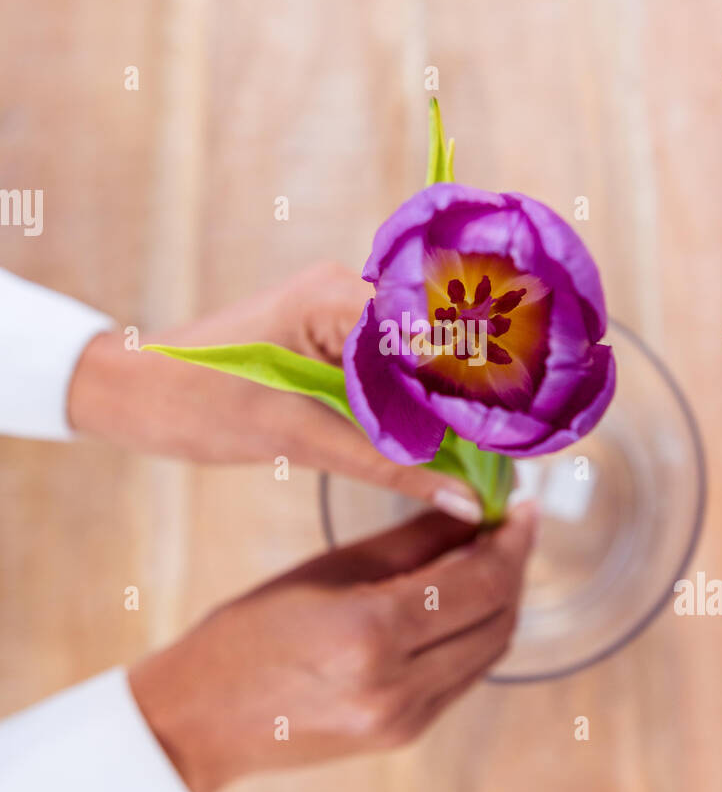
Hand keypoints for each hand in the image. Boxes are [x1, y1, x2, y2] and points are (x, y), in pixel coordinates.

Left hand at [67, 261, 481, 521]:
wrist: (133, 393)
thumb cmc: (196, 401)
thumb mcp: (296, 438)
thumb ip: (386, 466)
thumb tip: (466, 500)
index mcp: (338, 296)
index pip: (439, 334)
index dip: (482, 384)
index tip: (517, 436)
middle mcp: (348, 291)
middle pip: (439, 344)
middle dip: (476, 397)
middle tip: (514, 454)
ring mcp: (341, 313)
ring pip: (420, 362)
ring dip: (449, 406)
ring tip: (489, 456)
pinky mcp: (333, 339)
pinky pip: (393, 372)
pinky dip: (417, 408)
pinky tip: (442, 445)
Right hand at [129, 503, 536, 791]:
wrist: (201, 720)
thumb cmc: (250, 631)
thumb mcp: (328, 570)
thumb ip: (411, 541)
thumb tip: (475, 508)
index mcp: (371, 634)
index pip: (480, 581)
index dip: (512, 540)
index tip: (523, 507)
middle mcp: (397, 686)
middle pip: (497, 618)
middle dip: (513, 566)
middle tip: (510, 525)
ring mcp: (405, 720)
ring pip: (489, 651)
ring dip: (500, 602)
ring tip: (490, 557)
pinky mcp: (404, 736)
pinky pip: (463, 677)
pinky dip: (474, 635)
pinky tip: (463, 602)